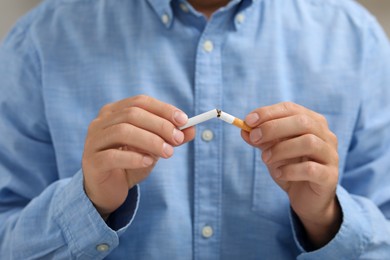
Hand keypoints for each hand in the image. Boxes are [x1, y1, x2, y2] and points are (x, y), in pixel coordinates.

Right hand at [82, 95, 194, 218]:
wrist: (108, 190)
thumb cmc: (130, 164)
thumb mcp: (153, 149)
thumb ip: (170, 138)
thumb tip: (192, 129)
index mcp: (114, 112)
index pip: (140, 102)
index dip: (163, 109)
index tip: (183, 120)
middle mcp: (100, 122)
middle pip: (132, 114)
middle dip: (160, 125)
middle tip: (178, 138)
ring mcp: (93, 141)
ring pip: (122, 131)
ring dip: (150, 140)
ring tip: (168, 153)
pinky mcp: (92, 162)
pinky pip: (112, 156)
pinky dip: (134, 157)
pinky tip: (148, 162)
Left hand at [242, 102, 340, 247]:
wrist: (306, 199)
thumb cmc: (290, 168)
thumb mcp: (272, 151)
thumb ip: (260, 140)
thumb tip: (244, 129)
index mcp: (312, 122)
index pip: (291, 109)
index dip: (268, 112)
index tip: (248, 120)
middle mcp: (326, 135)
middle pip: (302, 122)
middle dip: (273, 128)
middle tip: (254, 138)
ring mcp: (331, 155)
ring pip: (308, 142)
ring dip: (281, 149)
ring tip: (265, 159)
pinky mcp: (330, 176)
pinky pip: (311, 168)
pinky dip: (290, 170)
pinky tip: (280, 174)